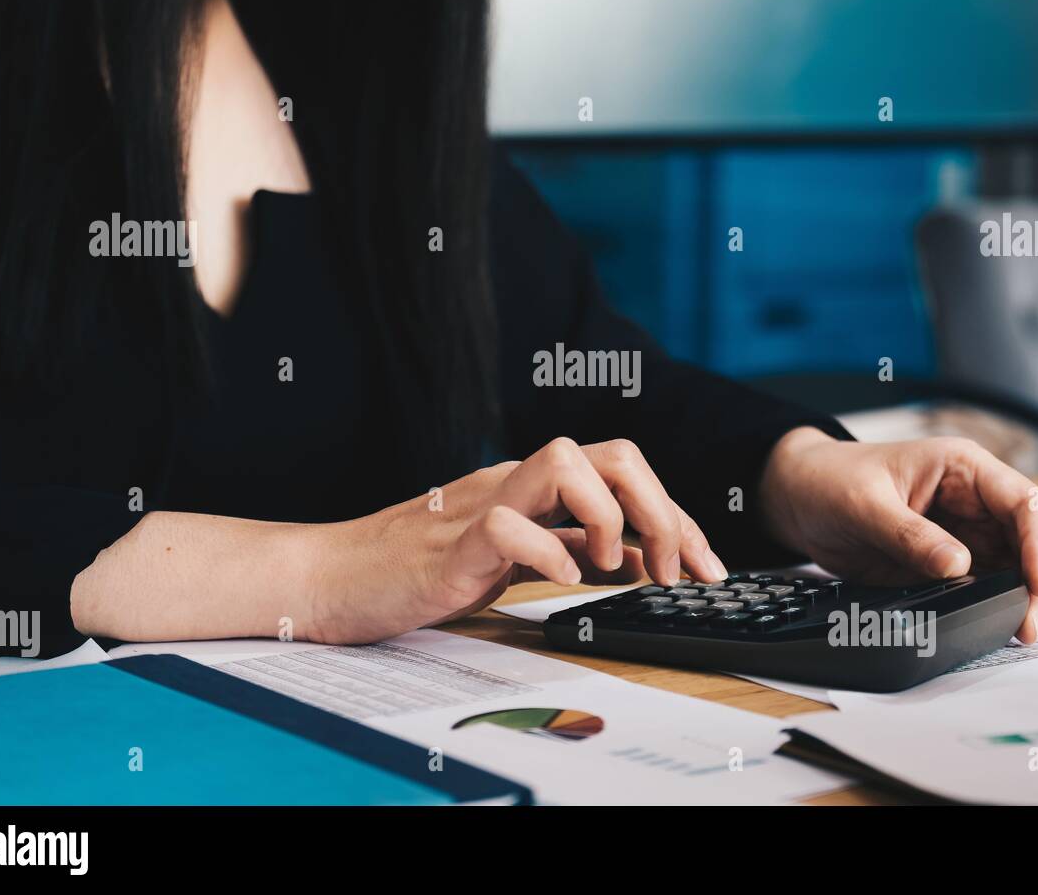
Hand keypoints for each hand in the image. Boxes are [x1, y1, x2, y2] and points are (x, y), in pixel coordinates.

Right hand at [306, 437, 727, 643]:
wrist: (329, 577)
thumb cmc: (415, 567)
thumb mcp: (513, 556)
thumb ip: (570, 547)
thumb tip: (638, 557)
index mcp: (531, 487)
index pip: (623, 472)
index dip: (678, 516)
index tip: (709, 565)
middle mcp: (512, 483)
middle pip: (611, 453)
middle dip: (663, 508)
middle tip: (678, 569)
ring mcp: (479, 506)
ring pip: (565, 462)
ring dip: (609, 515)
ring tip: (611, 565)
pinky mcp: (447, 546)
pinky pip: (507, 525)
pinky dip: (547, 553)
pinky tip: (562, 584)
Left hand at [760, 427, 1037, 643]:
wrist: (799, 498)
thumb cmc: (830, 482)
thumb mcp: (864, 504)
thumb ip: (910, 535)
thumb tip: (959, 566)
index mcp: (965, 469)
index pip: (1026, 503)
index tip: (1036, 584)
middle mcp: (977, 502)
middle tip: (1027, 623)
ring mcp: (969, 535)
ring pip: (1024, 567)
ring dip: (1028, 598)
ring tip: (1017, 630)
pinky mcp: (953, 566)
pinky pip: (991, 587)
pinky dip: (1000, 606)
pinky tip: (996, 626)